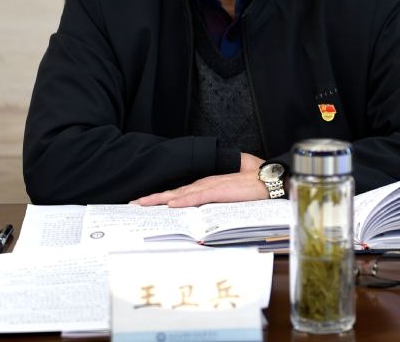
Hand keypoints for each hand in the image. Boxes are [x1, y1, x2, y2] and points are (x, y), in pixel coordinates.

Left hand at [132, 153, 266, 207]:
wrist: (265, 180)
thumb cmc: (249, 191)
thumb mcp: (226, 201)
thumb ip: (212, 207)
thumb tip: (199, 220)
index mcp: (204, 188)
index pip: (177, 195)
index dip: (160, 199)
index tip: (144, 204)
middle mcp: (202, 186)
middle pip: (173, 193)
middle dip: (152, 199)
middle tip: (134, 204)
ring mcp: (209, 187)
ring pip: (180, 194)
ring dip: (161, 199)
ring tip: (144, 203)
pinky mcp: (218, 190)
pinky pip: (197, 197)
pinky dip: (184, 201)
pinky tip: (172, 204)